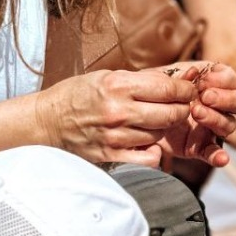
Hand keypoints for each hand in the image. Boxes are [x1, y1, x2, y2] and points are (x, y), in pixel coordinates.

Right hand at [41, 66, 235, 168]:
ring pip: (161, 135)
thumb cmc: (78, 95)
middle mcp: (119, 111)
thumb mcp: (107, 76)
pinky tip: (147, 143)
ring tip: (155, 122)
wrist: (46, 122)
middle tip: (180, 107)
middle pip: (172, 114)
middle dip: (182, 109)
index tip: (189, 90)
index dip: (185, 89)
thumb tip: (176, 79)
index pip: (168, 88)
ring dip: (164, 129)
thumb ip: (141, 80)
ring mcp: (115, 136)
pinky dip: (153, 152)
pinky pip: (148, 159)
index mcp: (118, 85)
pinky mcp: (111, 156)